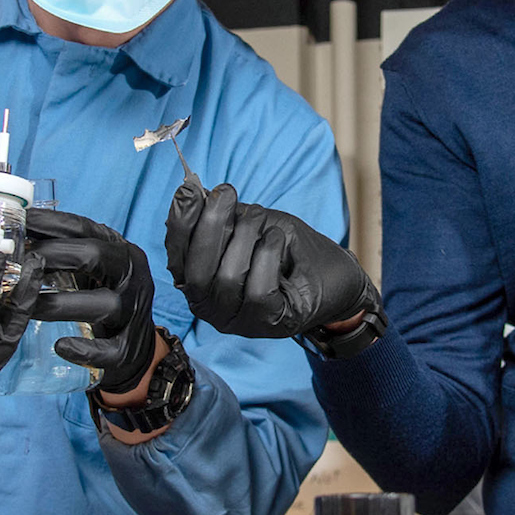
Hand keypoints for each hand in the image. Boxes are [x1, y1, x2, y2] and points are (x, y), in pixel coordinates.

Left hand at [24, 208, 157, 393]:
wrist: (135, 345)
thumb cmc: (102, 298)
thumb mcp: (89, 270)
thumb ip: (62, 254)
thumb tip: (15, 239)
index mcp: (120, 251)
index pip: (84, 228)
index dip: (50, 223)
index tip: (19, 221)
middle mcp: (133, 275)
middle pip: (96, 256)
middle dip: (53, 255)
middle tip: (18, 263)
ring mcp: (134, 312)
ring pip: (104, 304)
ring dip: (60, 304)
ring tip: (27, 308)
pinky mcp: (131, 347)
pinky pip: (110, 349)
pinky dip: (85, 349)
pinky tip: (61, 346)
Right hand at [165, 178, 372, 339]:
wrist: (337, 276)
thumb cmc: (290, 250)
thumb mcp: (252, 226)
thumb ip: (224, 219)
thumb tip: (196, 194)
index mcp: (202, 284)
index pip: (178, 257)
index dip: (180, 223)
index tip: (188, 189)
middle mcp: (213, 307)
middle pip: (197, 271)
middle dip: (209, 226)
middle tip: (227, 194)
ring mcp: (240, 321)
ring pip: (228, 278)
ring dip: (247, 238)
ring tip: (267, 224)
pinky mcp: (269, 324)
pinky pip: (258, 290)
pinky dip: (268, 256)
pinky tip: (279, 241)